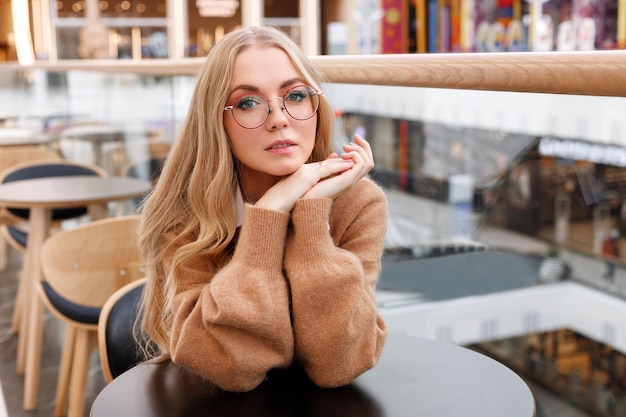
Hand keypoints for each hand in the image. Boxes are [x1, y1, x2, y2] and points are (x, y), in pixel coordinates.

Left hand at [255, 134, 373, 211]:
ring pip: (368, 162)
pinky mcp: (347, 180)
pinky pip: (362, 164)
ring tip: (346, 147)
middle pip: (368, 162)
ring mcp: (349, 180)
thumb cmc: (301, 189)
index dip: (359, 150)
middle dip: (364, 147)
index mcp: (343, 177)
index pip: (361, 163)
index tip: (348, 142)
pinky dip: (356, 155)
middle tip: (352, 139)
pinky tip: (344, 152)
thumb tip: (334, 154)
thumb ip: (328, 164)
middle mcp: (349, 180)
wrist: (295, 200)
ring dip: (360, 150)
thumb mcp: (317, 171)